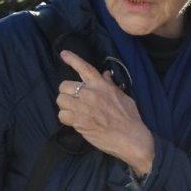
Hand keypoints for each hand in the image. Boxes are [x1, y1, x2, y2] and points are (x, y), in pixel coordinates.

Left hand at [55, 50, 154, 174]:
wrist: (130, 137)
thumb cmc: (129, 116)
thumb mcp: (123, 96)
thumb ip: (110, 85)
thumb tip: (104, 74)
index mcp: (101, 85)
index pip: (84, 68)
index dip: (72, 59)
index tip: (63, 53)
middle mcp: (90, 94)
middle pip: (64, 85)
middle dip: (67, 92)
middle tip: (74, 99)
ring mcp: (82, 108)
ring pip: (60, 100)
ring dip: (65, 105)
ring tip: (74, 110)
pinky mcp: (78, 122)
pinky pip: (62, 115)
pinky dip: (66, 118)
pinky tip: (75, 120)